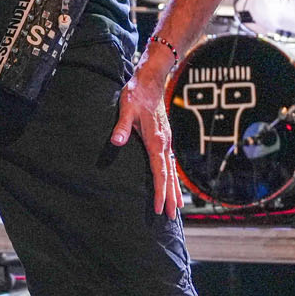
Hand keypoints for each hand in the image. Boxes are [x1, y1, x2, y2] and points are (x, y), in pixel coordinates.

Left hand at [111, 61, 182, 218]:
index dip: (159, 191)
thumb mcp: (126, 108)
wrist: (151, 80)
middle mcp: (164, 143)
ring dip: (174, 188)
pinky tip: (172, 182)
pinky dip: (172, 176)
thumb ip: (122, 126)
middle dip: (169, 196)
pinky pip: (170, 162)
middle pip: (169, 175)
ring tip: (177, 206)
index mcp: (156, 140)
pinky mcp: (164, 138)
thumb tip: (117, 142)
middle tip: (171, 215)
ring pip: (172, 169)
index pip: (159, 171)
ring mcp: (166, 140)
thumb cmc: (137, 94)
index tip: (158, 207)